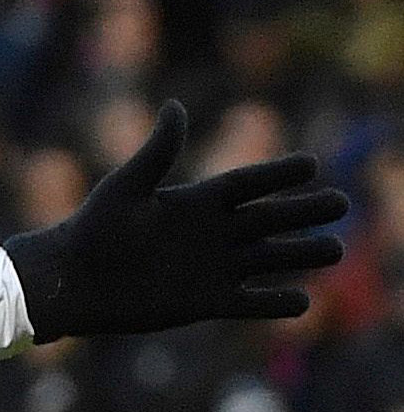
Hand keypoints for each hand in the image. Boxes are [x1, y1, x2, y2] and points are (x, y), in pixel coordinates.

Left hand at [3, 102, 347, 340]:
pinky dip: (274, 304)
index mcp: (195, 202)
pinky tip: (301, 303)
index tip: (311, 165)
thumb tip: (175, 107)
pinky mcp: (204, 303)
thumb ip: (157, 152)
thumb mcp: (125, 187)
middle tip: (341, 204)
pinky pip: (248, 303)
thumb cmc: (92, 230)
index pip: (248, 184)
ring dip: (301, 255)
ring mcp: (211, 268)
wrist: (71, 281)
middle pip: (270, 219)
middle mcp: (211, 233)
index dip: (278, 174)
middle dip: (305, 212)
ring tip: (335, 250)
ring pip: (269, 259)